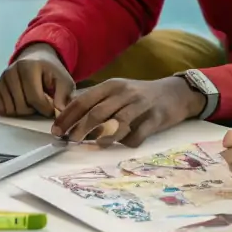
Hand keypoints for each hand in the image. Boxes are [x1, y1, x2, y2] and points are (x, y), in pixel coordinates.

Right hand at [0, 49, 75, 118]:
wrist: (37, 60)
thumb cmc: (51, 74)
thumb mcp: (64, 82)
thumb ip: (64, 97)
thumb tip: (59, 113)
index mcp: (29, 66)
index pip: (35, 98)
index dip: (46, 109)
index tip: (52, 107)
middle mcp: (11, 71)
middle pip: (21, 106)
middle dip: (34, 110)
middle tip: (41, 103)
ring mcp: (2, 79)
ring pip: (11, 110)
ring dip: (23, 112)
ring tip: (31, 101)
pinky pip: (1, 109)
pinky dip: (12, 110)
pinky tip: (21, 102)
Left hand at [51, 76, 205, 147]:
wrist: (175, 93)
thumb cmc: (139, 96)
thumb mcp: (117, 92)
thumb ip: (97, 102)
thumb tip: (69, 119)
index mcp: (112, 86)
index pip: (83, 100)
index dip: (67, 116)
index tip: (56, 130)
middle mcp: (124, 93)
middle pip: (97, 112)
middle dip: (80, 128)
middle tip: (70, 141)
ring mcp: (141, 105)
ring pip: (117, 123)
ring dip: (102, 136)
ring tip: (94, 144)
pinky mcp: (155, 118)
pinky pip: (138, 135)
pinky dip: (128, 142)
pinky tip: (122, 145)